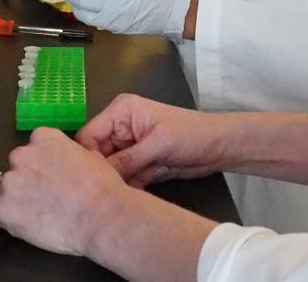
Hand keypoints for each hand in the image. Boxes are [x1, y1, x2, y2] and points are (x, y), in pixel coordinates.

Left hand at [0, 127, 128, 255]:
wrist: (98, 215)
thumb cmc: (100, 188)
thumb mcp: (89, 157)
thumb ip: (69, 154)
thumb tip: (67, 163)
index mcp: (43, 138)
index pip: (33, 147)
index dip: (41, 164)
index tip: (50, 175)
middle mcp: (22, 155)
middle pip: (16, 167)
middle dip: (27, 180)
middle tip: (45, 197)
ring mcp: (10, 182)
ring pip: (5, 189)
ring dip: (16, 198)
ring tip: (37, 214)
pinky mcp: (2, 208)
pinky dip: (5, 218)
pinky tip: (22, 223)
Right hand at [78, 94, 228, 188]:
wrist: (218, 147)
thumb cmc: (189, 134)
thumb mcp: (157, 145)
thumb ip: (126, 159)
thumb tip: (99, 175)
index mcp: (120, 112)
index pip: (89, 135)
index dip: (89, 158)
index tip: (94, 179)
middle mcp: (120, 128)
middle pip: (97, 155)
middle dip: (105, 173)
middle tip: (109, 192)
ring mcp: (130, 147)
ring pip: (111, 170)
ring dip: (119, 182)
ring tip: (125, 194)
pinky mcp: (139, 163)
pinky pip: (125, 178)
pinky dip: (130, 187)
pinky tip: (136, 194)